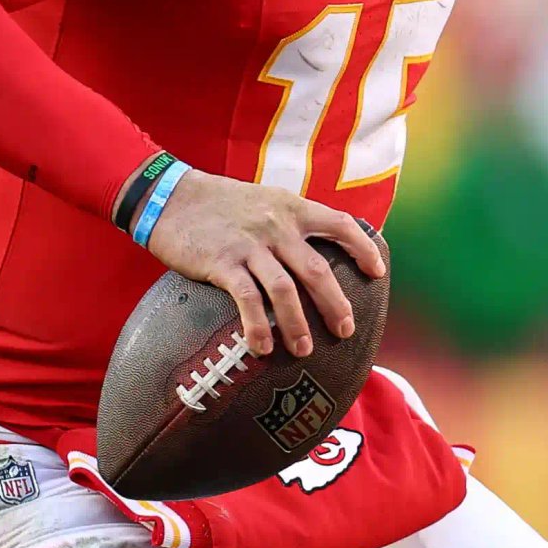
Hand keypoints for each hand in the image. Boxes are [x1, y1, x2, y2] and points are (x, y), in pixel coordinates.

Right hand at [142, 169, 385, 359]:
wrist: (170, 197)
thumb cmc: (218, 204)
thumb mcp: (263, 199)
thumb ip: (288, 222)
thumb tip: (312, 253)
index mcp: (291, 208)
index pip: (340, 225)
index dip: (363, 249)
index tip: (377, 272)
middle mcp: (276, 225)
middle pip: (318, 270)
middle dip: (336, 305)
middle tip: (344, 331)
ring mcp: (250, 245)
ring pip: (286, 290)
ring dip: (298, 324)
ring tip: (303, 350)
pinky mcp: (222, 263)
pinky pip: (247, 300)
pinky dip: (257, 327)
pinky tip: (263, 348)